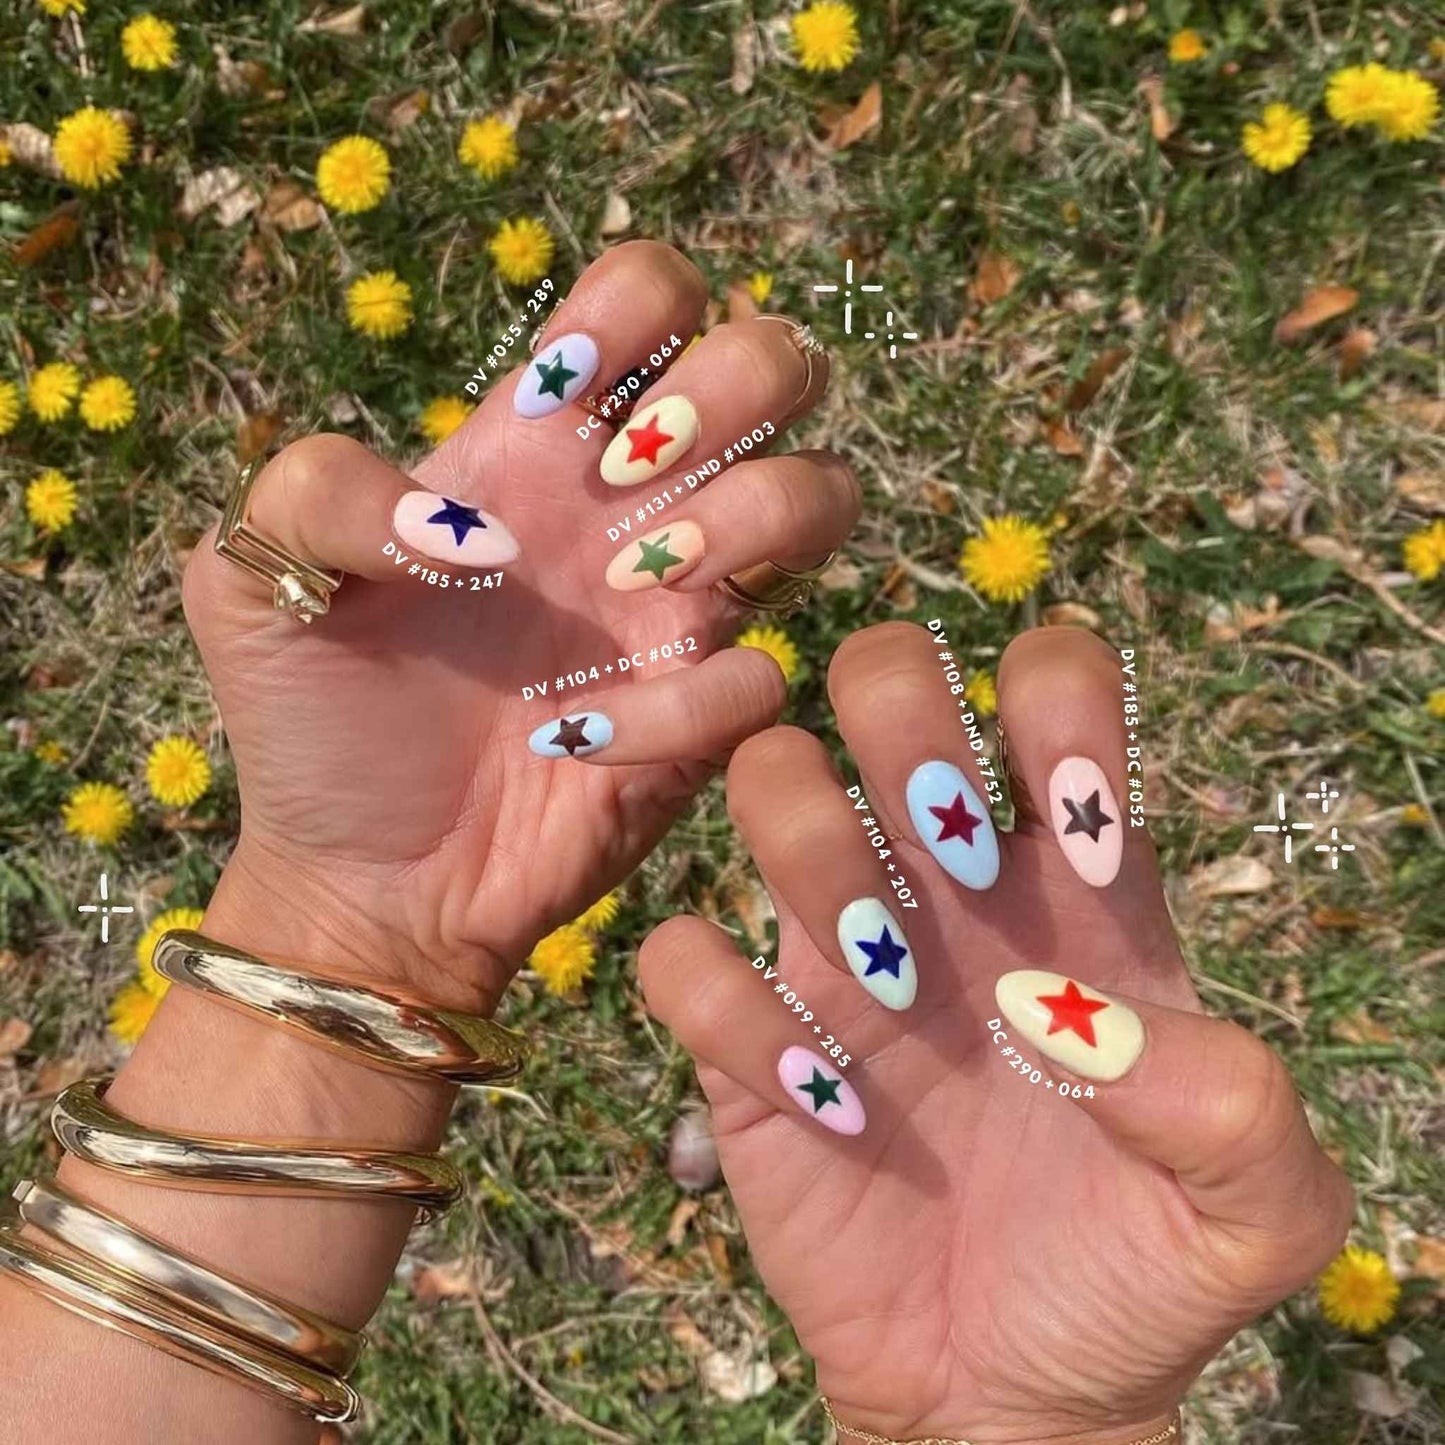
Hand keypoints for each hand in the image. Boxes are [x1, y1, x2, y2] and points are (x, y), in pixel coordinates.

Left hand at [182, 241, 858, 1008]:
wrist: (363, 878)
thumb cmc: (316, 721)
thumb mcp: (249, 580)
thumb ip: (318, 489)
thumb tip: (477, 526)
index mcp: (535, 444)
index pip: (654, 295)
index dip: (644, 307)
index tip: (567, 397)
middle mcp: (631, 508)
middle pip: (775, 362)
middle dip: (733, 388)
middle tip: (627, 483)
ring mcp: (680, 610)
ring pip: (822, 493)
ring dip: (753, 517)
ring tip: (637, 585)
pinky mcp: (706, 719)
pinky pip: (766, 677)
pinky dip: (688, 705)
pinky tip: (586, 739)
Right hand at [639, 622, 1352, 1443]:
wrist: (1008, 1392)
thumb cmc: (1136, 1272)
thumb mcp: (1256, 1212)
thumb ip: (1236, 1107)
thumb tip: (1086, 1017)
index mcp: (1075, 877)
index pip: (1051, 683)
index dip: (1056, 703)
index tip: (1080, 840)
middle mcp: (946, 880)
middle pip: (883, 678)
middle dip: (903, 722)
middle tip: (957, 864)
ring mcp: (837, 949)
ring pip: (768, 774)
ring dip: (809, 849)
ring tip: (887, 988)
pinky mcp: (743, 1040)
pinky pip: (679, 957)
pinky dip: (725, 1012)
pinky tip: (817, 1105)